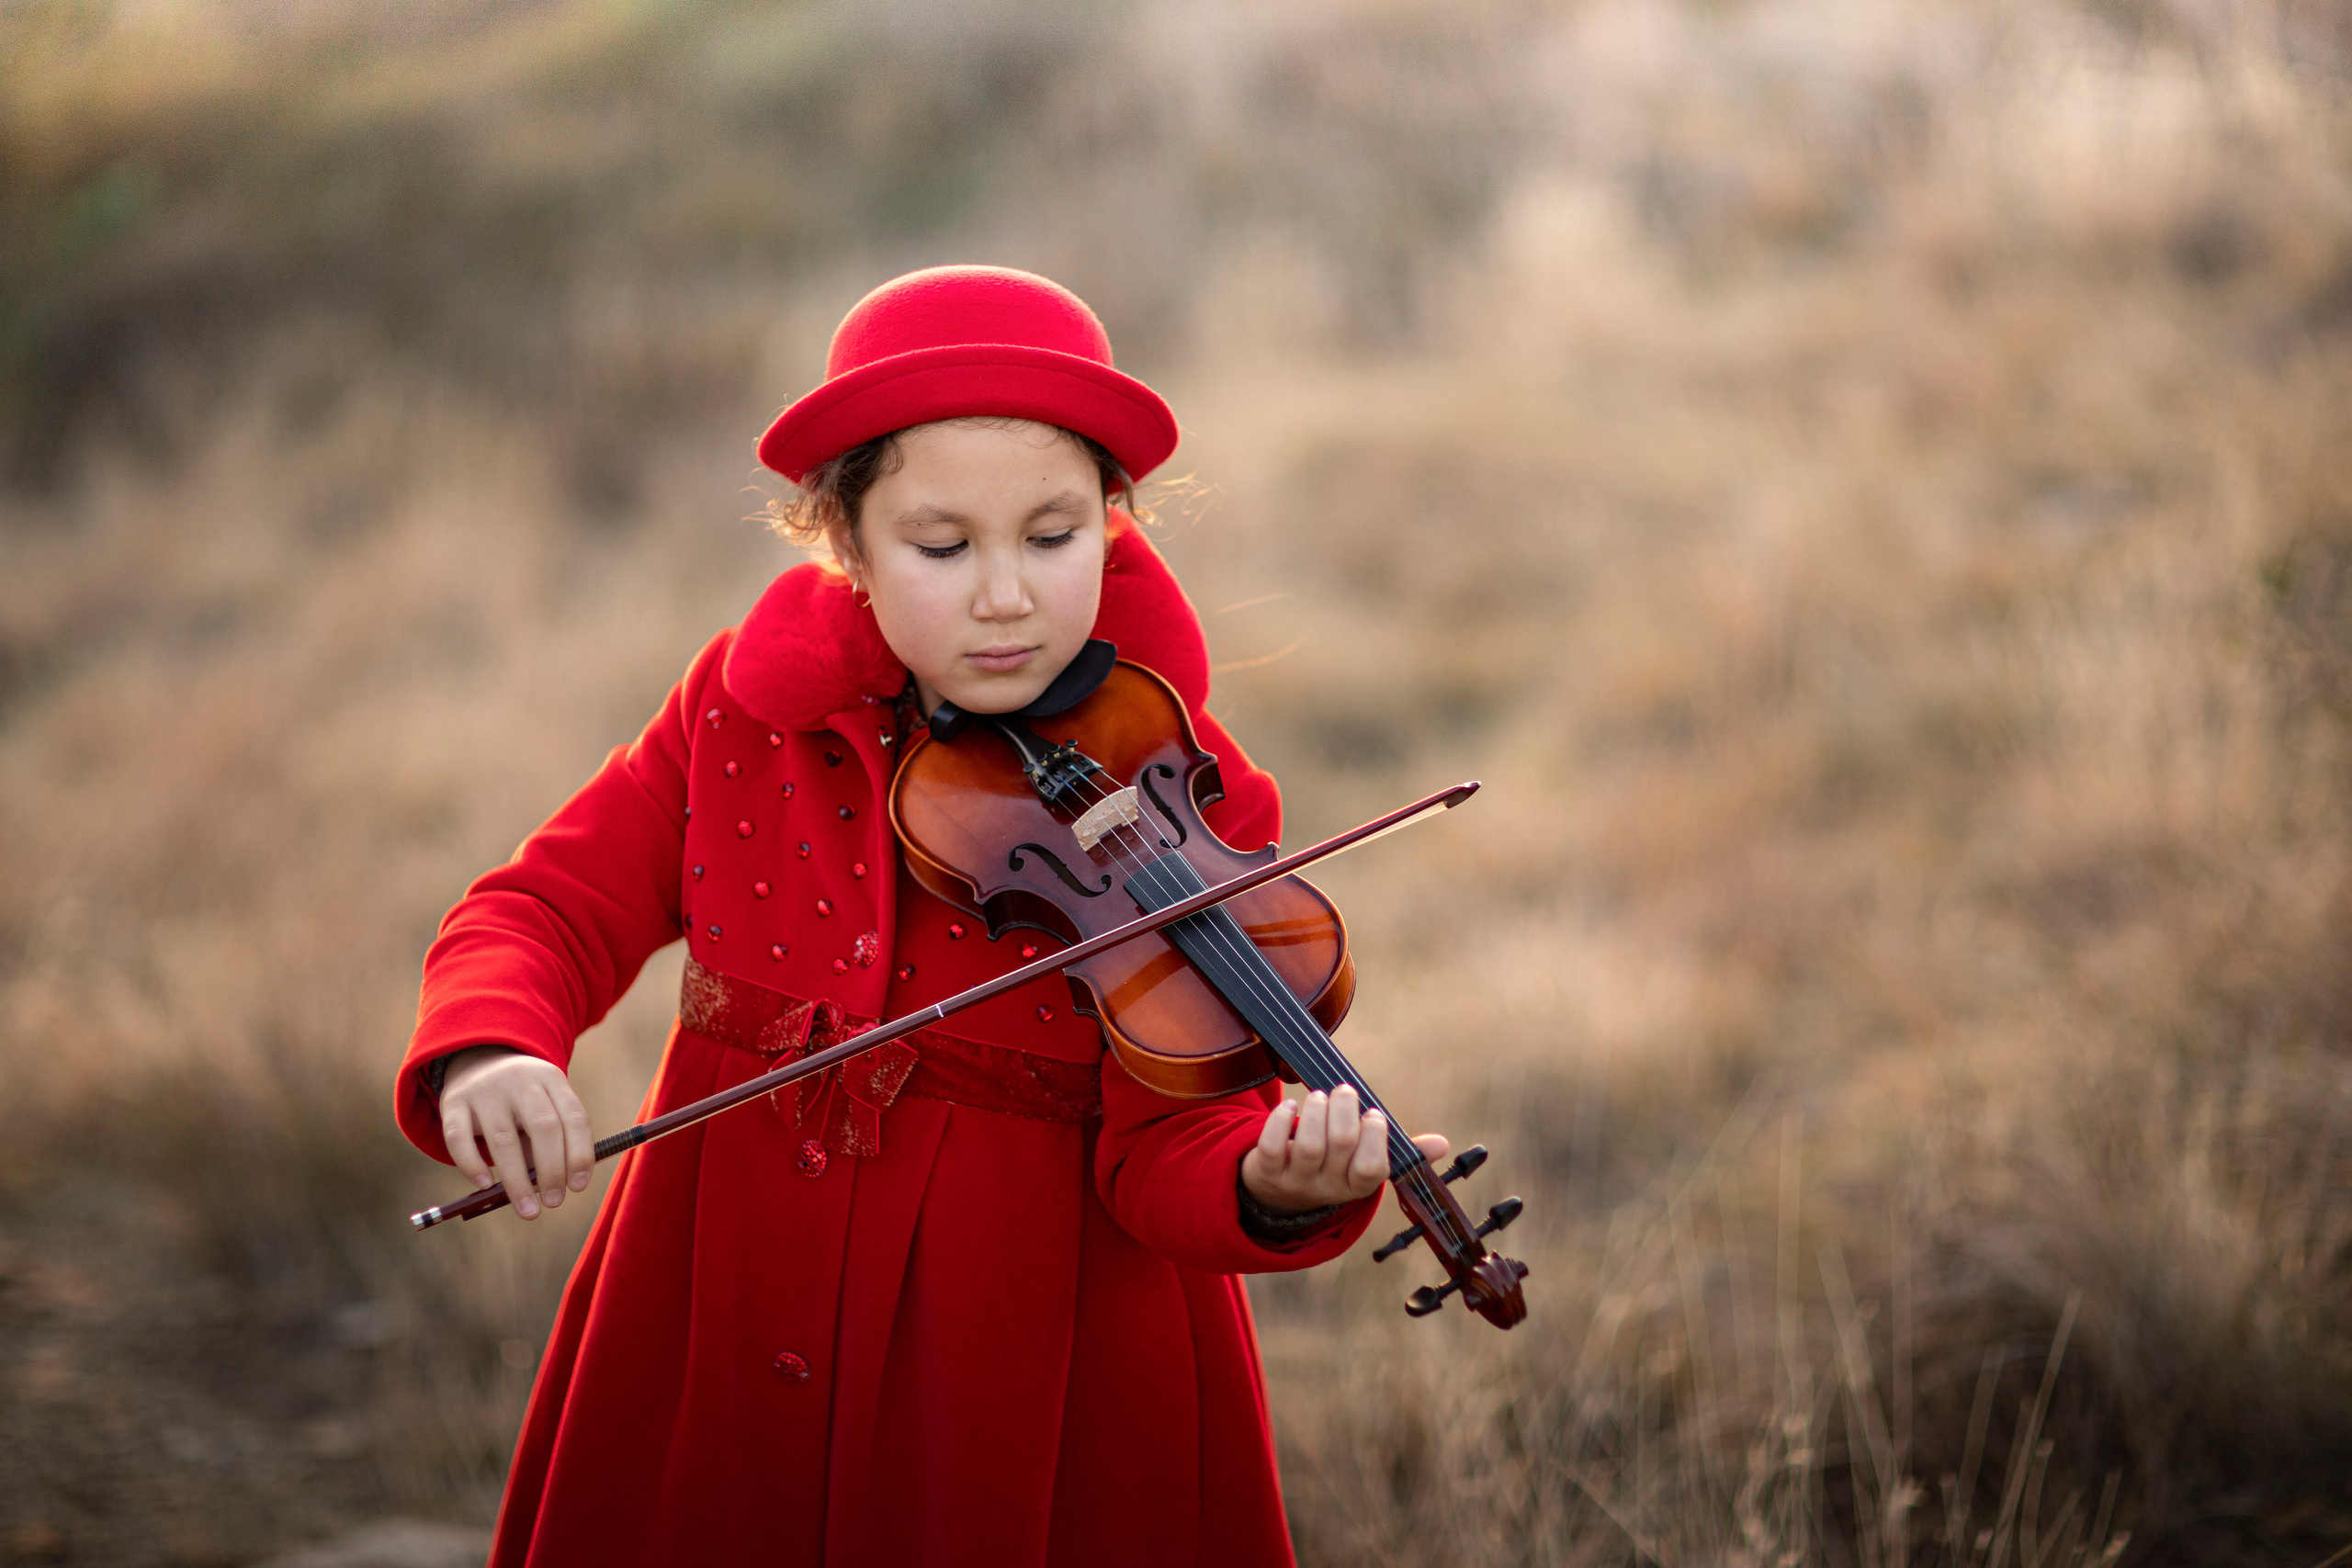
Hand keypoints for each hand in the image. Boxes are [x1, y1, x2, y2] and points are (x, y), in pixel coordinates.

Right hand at [437, 1045, 596, 1220]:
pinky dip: (472, 1164)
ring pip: (503, 1139)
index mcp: (550, 1078)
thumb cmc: (521, 1099)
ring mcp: (484, 1089)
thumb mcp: (543, 1104)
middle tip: (555, 1203)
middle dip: (552, 1170)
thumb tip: (550, 1186)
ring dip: (517, 1180)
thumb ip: (550, 1140)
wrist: (477, 1061)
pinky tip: (485, 1185)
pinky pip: (459, 1138)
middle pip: (543, 1127)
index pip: (573, 1117)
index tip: (578, 1187)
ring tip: (528, 1210)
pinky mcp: (453, 1101)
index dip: (579, 1154)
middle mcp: (520, 1079)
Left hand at [1241, 1085, 1449, 1213]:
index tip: (1372, 1114)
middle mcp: (1327, 1189)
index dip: (1374, 1136)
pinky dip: (1280, 1121)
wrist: (1278, 1197)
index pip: (1373, 1168)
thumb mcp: (1363, 1166)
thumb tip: (1441, 1145)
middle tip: (1344, 1091)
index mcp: (1357, 1187)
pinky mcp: (1266, 1172)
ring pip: (1309, 1145)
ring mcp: (1296, 1182)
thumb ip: (1398, 1151)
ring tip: (1320, 1096)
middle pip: (1341, 1144)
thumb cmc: (1331, 1167)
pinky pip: (1271, 1146)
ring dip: (1317, 1110)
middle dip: (1345, 1109)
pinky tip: (1289, 1106)